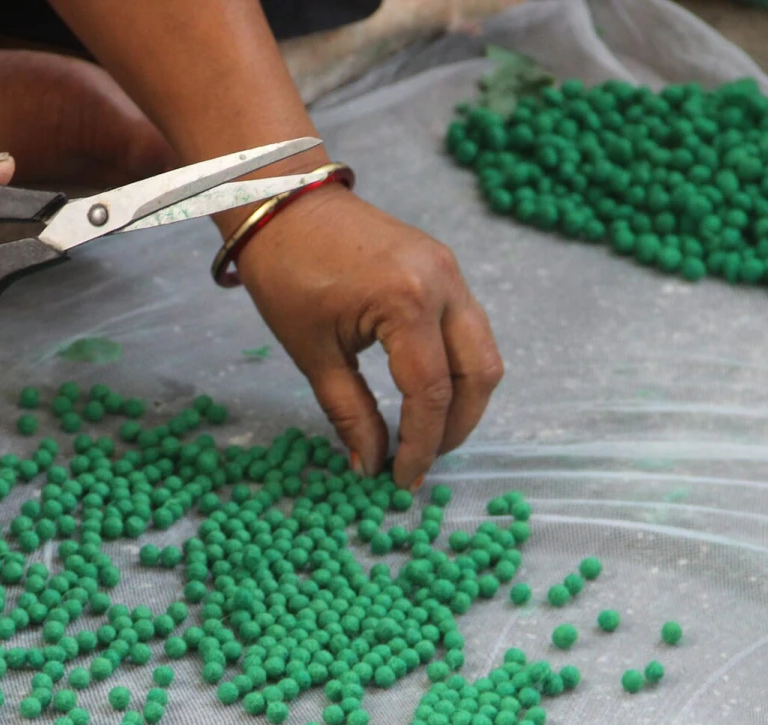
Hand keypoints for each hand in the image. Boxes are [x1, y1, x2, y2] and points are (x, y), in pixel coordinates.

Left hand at [237, 186, 502, 488]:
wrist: (284, 202)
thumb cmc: (287, 273)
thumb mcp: (314, 354)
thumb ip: (350, 413)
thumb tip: (370, 464)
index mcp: (407, 302)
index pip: (432, 394)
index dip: (421, 445)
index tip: (401, 480)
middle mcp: (443, 284)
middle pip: (479, 375)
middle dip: (455, 427)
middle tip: (420, 461)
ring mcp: (451, 272)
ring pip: (483, 353)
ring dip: (463, 400)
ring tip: (425, 434)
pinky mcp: (446, 268)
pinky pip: (469, 329)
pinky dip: (457, 368)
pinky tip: (426, 395)